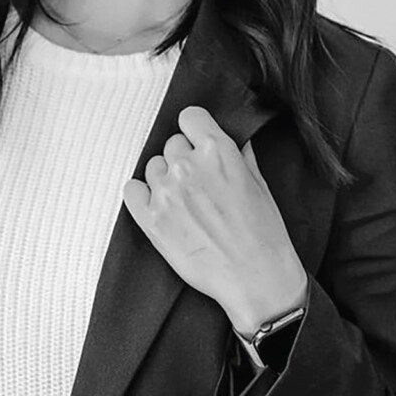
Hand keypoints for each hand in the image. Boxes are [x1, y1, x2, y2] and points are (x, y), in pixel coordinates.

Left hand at [120, 105, 307, 333]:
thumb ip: (240, 154)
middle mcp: (187, 167)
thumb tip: (231, 138)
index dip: (196, 129)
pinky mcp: (151, 220)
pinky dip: (142, 196)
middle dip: (184, 160)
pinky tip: (159, 208)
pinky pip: (131, 190)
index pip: (190, 117)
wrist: (255, 278)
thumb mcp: (259, 184)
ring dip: (165, 179)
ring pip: (153, 167)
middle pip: (172, 144)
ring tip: (185, 203)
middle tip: (199, 185)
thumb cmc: (264, 234)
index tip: (198, 142)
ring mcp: (166, 193)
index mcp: (217, 152)